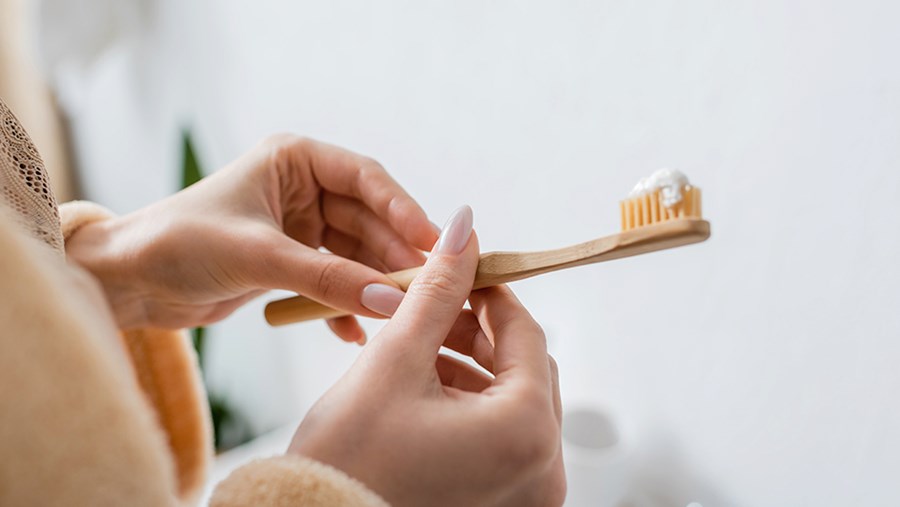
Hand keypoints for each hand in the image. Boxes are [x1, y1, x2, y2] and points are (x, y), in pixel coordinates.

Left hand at [66, 135, 438, 339]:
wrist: (127, 281)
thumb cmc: (178, 243)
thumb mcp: (259, 256)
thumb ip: (328, 278)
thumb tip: (392, 301)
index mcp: (294, 159)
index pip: (365, 177)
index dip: (403, 209)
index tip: (432, 242)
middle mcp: (301, 188)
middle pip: (367, 218)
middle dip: (393, 254)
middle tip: (427, 285)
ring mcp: (297, 226)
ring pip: (354, 253)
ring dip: (374, 282)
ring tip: (401, 312)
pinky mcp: (290, 262)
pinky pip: (332, 280)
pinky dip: (343, 304)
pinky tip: (356, 331)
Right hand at [288, 206, 565, 505]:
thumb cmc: (349, 462)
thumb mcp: (395, 361)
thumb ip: (437, 292)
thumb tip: (466, 231)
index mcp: (526, 430)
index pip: (527, 335)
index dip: (491, 295)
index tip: (460, 274)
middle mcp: (543, 468)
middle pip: (525, 370)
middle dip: (480, 334)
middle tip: (437, 311)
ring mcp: (528, 492)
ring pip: (512, 403)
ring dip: (472, 368)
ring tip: (422, 348)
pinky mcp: (506, 504)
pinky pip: (503, 438)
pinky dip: (472, 408)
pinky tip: (428, 389)